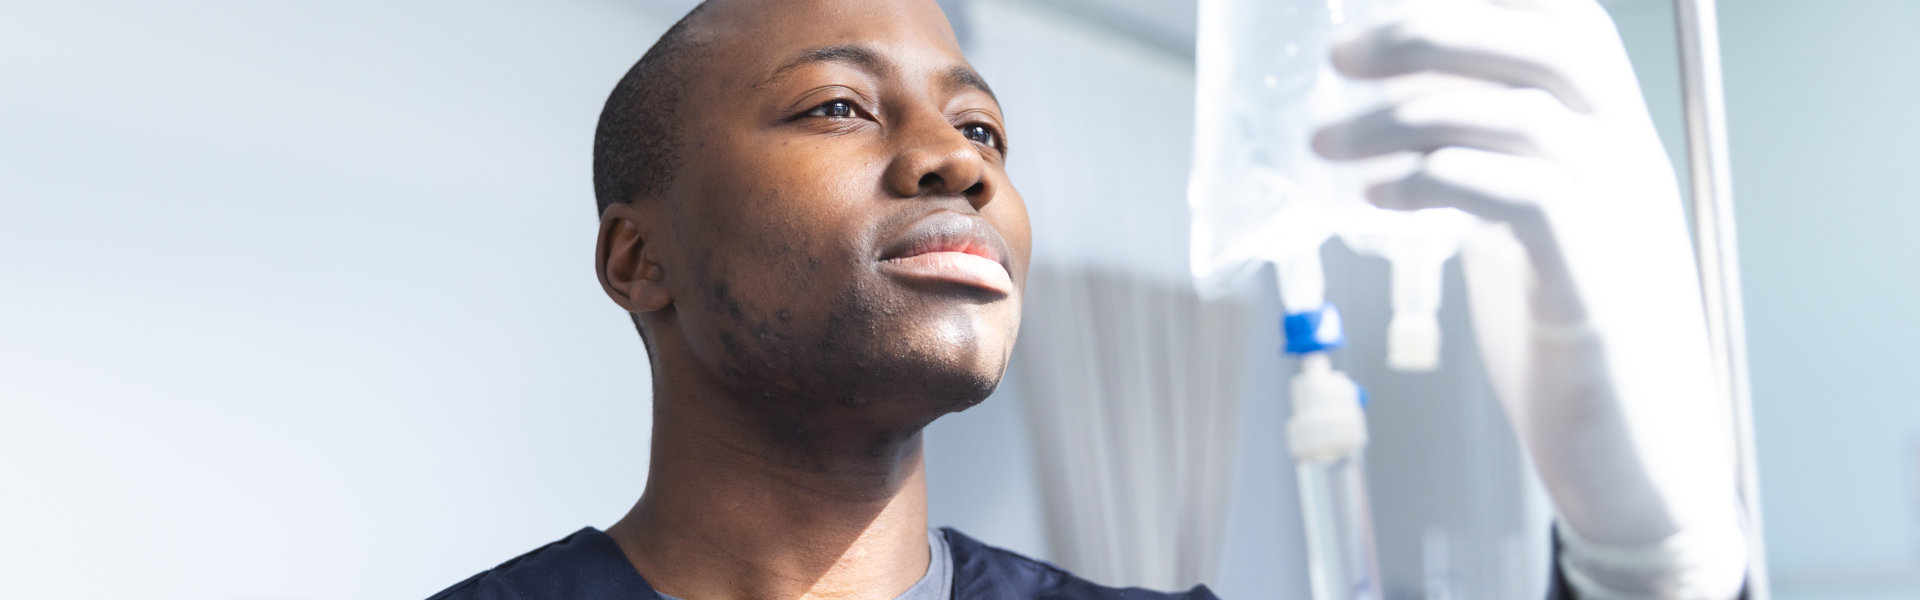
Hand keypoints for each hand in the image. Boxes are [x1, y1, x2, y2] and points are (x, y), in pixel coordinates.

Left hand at [1312, 0, 1744, 595]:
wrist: (1637, 459)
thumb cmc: (1571, 343)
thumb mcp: (1525, 230)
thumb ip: (1484, 170)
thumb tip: (1401, 128)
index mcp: (1613, 139)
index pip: (1566, 24)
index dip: (1480, 3)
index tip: (1381, 12)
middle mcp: (1628, 161)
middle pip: (1549, 43)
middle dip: (1433, 31)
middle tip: (1340, 54)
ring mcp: (1621, 219)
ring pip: (1517, 117)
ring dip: (1401, 118)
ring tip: (1325, 141)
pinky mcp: (1593, 284)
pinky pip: (1521, 198)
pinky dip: (1435, 184)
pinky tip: (1374, 198)